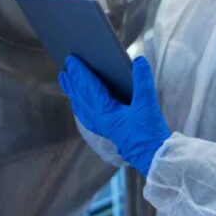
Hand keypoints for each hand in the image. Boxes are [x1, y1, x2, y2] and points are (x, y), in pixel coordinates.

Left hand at [58, 55, 170, 176]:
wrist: (152, 156)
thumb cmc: (149, 132)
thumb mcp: (148, 104)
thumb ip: (143, 81)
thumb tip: (139, 60)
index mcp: (105, 112)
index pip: (88, 87)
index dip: (79, 72)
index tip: (71, 59)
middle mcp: (99, 119)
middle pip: (80, 97)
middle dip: (72, 82)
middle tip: (64, 68)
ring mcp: (101, 126)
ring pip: (81, 107)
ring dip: (74, 93)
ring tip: (66, 81)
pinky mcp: (107, 131)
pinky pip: (86, 115)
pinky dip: (81, 106)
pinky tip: (80, 103)